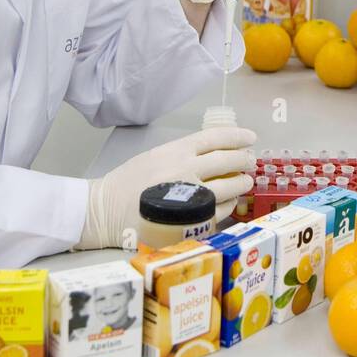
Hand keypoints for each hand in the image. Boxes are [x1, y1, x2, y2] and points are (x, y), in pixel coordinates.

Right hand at [76, 126, 257, 249]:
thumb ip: (184, 153)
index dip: (237, 136)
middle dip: (245, 159)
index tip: (250, 137)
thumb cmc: (128, 183)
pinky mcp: (190, 220)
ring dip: (242, 183)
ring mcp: (190, 196)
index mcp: (175, 151)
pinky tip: (230, 202)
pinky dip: (229, 205)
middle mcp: (186, 170)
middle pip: (228, 160)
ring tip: (245, 182)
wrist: (105, 211)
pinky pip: (220, 211)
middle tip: (250, 161)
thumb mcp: (155, 156)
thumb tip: (217, 152)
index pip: (216, 137)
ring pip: (229, 186)